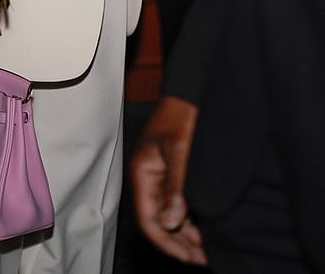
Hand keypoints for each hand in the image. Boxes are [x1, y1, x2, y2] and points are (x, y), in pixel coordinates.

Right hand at [131, 96, 207, 265]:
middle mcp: (147, 176)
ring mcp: (159, 175)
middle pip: (157, 220)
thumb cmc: (183, 115)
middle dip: (177, 242)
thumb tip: (170, 222)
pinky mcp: (172, 172)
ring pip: (167, 214)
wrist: (191, 92)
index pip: (148, 219)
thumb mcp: (181, 151)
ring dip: (184, 233)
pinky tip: (204, 228)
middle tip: (202, 258)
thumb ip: (175, 187)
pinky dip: (188, 218)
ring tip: (206, 249)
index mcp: (142, 171)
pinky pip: (176, 202)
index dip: (166, 242)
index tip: (188, 257)